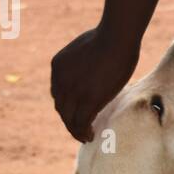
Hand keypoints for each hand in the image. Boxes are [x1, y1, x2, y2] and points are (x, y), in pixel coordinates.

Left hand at [50, 27, 140, 141]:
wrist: (116, 38)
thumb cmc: (109, 37)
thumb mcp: (86, 48)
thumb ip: (84, 61)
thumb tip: (95, 65)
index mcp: (57, 66)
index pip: (58, 93)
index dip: (67, 105)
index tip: (76, 111)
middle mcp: (60, 81)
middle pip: (61, 108)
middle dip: (69, 120)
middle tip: (79, 128)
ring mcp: (73, 92)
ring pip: (69, 119)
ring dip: (75, 130)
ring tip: (84, 136)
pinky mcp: (87, 101)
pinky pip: (81, 123)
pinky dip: (83, 132)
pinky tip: (90, 136)